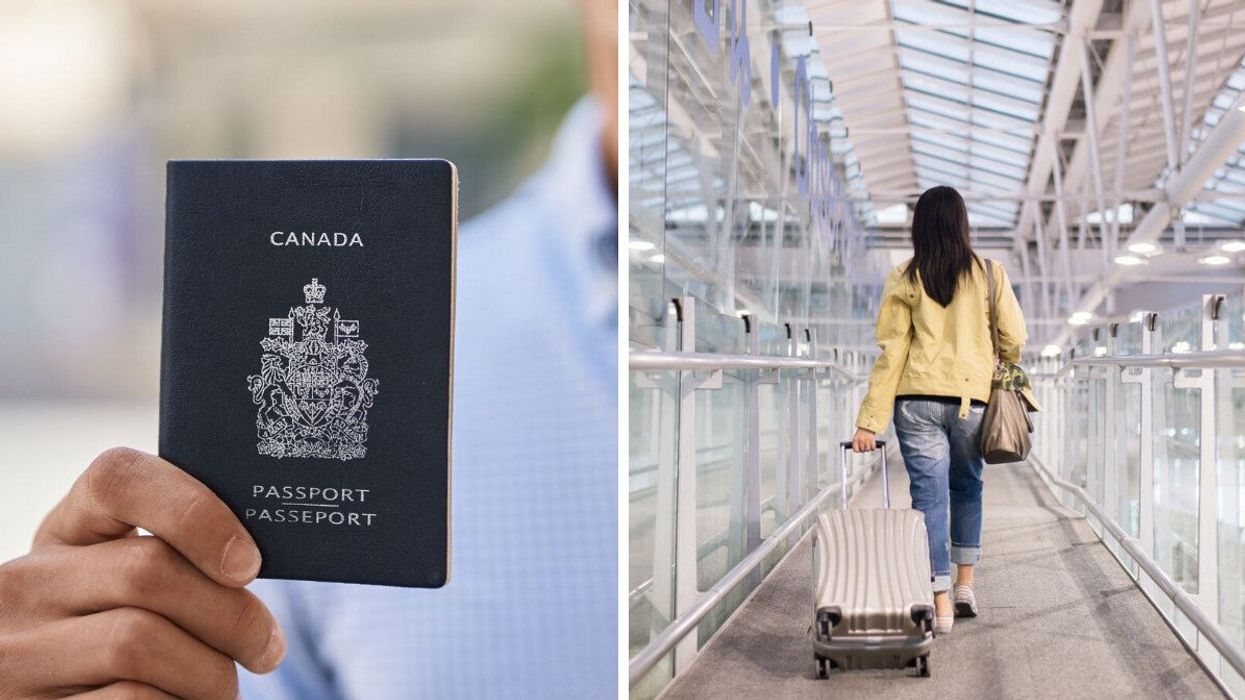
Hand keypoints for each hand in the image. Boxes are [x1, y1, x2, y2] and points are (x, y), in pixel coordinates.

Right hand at [0, 447, 283, 698]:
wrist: (52, 699)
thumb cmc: (116, 635)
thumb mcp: (121, 583)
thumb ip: (174, 557)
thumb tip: (249, 562)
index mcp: (64, 533)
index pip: (118, 479)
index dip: (195, 512)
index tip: (248, 563)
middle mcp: (26, 584)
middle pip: (149, 571)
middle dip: (231, 615)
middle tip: (265, 647)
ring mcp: (19, 651)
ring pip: (139, 643)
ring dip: (209, 674)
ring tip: (222, 686)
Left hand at [852, 428, 876, 452]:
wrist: (867, 426)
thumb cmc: (861, 432)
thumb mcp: (856, 437)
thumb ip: (856, 444)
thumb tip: (858, 451)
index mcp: (856, 440)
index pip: (855, 450)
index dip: (857, 451)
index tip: (859, 450)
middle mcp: (861, 441)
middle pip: (862, 450)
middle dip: (863, 449)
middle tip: (864, 446)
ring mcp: (867, 441)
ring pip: (867, 450)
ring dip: (868, 448)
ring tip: (868, 445)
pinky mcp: (872, 440)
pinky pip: (873, 448)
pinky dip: (872, 448)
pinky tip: (871, 445)